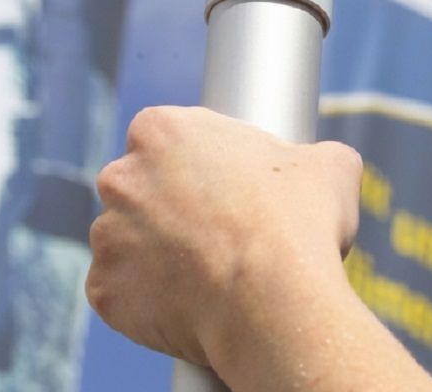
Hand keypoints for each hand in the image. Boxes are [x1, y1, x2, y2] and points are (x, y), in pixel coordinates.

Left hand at [85, 107, 361, 367]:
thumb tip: (324, 164)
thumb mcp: (328, 164)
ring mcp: (107, 236)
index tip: (222, 184)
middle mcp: (121, 176)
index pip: (165, 137)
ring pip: (126, 240)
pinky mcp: (103, 292)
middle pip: (139, 186)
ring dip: (154, 252)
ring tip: (203, 271)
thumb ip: (312, 153)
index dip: (196, 160)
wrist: (273, 302)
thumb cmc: (299, 223)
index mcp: (160, 128)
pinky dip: (146, 299)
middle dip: (168, 205)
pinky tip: (185, 303)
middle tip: (214, 228)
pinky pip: (121, 292)